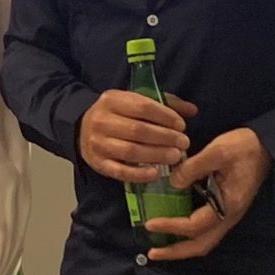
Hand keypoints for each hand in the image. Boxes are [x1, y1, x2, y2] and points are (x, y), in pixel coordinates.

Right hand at [79, 89, 194, 184]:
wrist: (82, 128)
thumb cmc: (117, 114)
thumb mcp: (135, 102)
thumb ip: (164, 104)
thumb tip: (192, 110)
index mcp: (112, 100)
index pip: (142, 107)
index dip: (165, 117)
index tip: (182, 125)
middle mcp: (102, 120)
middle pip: (138, 130)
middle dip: (165, 138)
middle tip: (184, 144)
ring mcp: (98, 143)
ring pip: (130, 151)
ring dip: (156, 155)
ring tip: (175, 157)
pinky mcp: (97, 163)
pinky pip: (119, 171)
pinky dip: (138, 174)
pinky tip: (155, 173)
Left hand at [146, 127, 273, 261]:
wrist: (266, 145)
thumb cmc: (243, 148)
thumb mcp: (217, 151)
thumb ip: (193, 167)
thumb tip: (172, 183)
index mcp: (227, 205)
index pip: (194, 225)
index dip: (171, 226)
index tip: (150, 223)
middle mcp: (229, 217)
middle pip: (200, 245)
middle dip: (175, 252)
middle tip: (152, 253)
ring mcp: (228, 215)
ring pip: (204, 241)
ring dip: (181, 247)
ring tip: (160, 247)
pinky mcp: (226, 209)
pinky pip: (206, 231)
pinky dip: (188, 235)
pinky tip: (174, 230)